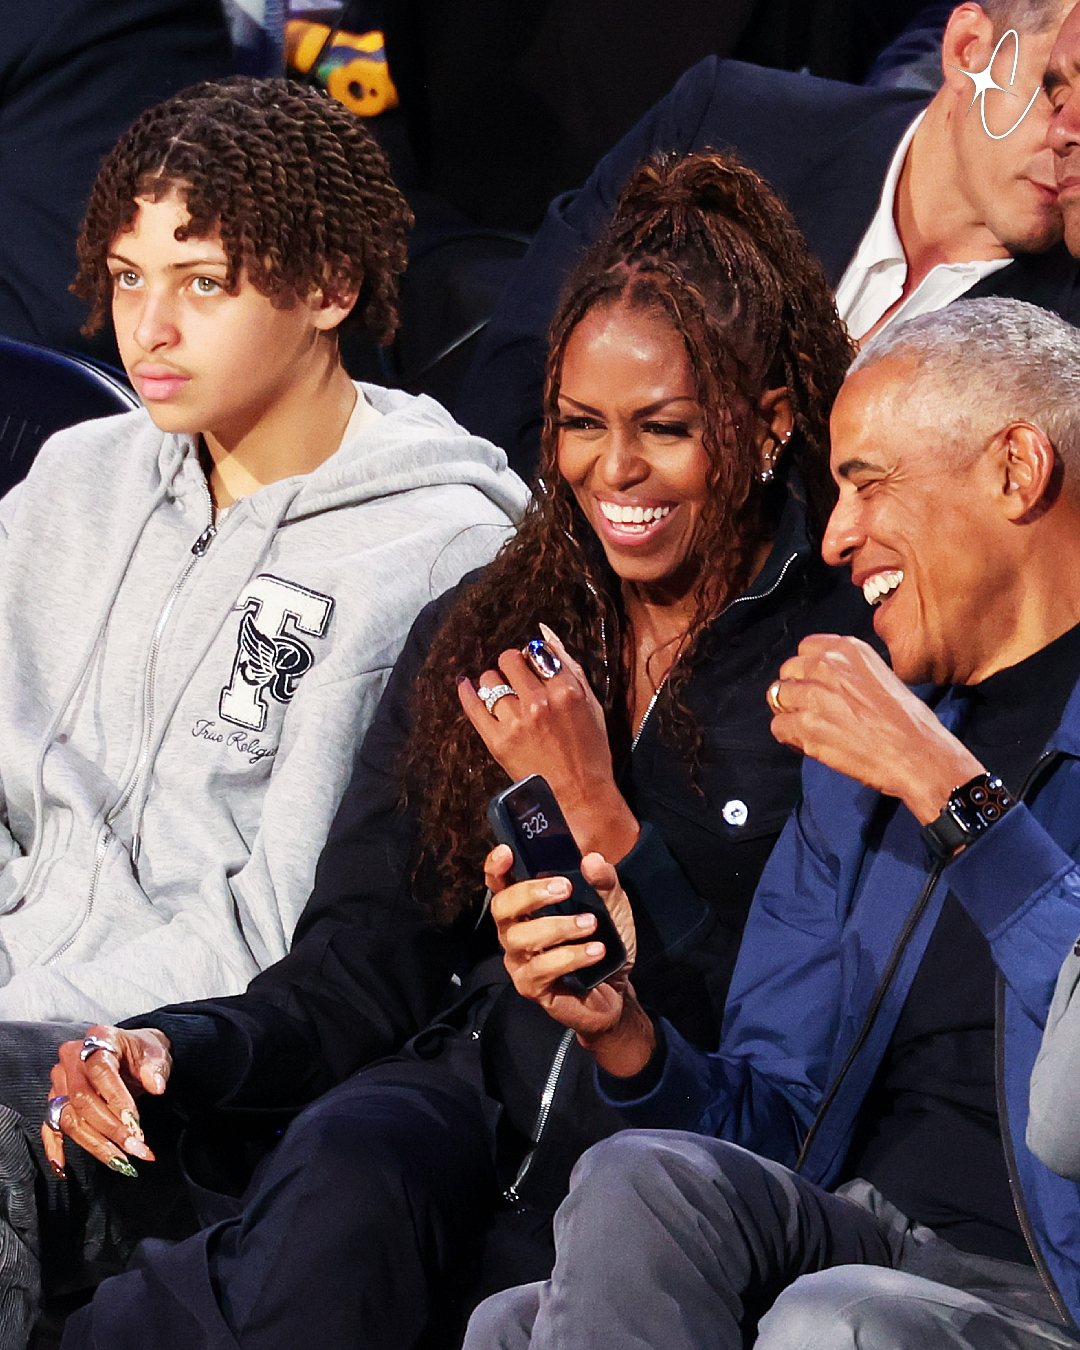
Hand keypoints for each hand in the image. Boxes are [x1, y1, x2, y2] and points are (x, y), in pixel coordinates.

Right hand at [40, 1025, 171, 1178]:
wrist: (133, 1051)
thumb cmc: (143, 1052)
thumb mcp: (157, 1053)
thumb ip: (155, 1069)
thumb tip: (156, 1086)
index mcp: (98, 1039)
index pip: (101, 1070)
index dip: (118, 1099)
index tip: (136, 1123)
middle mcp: (72, 1059)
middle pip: (82, 1100)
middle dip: (110, 1129)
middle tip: (135, 1148)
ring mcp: (60, 1081)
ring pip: (70, 1118)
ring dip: (96, 1144)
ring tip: (121, 1162)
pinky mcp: (56, 1100)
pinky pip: (50, 1126)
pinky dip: (54, 1146)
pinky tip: (62, 1166)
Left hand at [458, 626, 638, 859]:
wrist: (579, 795)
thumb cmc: (591, 750)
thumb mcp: (591, 703)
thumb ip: (569, 665)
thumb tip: (544, 632)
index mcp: (565, 690)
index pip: (535, 652)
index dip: (531, 658)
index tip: (531, 668)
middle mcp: (539, 702)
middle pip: (508, 660)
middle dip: (511, 666)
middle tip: (516, 680)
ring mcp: (515, 721)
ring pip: (489, 680)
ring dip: (495, 683)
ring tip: (503, 695)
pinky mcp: (497, 740)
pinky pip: (473, 706)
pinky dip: (466, 692)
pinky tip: (465, 685)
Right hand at [485, 845, 654, 1076]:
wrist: (618, 991)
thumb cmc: (604, 942)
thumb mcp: (612, 908)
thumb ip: (603, 883)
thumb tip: (592, 860)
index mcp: (527, 908)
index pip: (499, 884)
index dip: (496, 868)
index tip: (507, 851)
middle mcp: (514, 932)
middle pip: (501, 907)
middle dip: (530, 894)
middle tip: (565, 887)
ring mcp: (519, 961)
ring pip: (521, 939)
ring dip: (558, 927)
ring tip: (590, 924)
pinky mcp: (530, 987)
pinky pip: (542, 969)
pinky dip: (571, 956)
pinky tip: (595, 951)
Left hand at [768, 635, 983, 823]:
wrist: (919, 754)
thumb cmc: (910, 722)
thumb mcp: (882, 676)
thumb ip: (849, 673)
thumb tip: (825, 682)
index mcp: (848, 650)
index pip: (805, 649)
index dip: (807, 670)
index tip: (814, 684)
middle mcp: (827, 666)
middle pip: (788, 672)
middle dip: (796, 691)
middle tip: (811, 710)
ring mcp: (813, 695)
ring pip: (778, 697)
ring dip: (790, 713)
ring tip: (810, 729)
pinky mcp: (806, 726)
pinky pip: (778, 726)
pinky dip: (789, 737)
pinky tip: (809, 744)